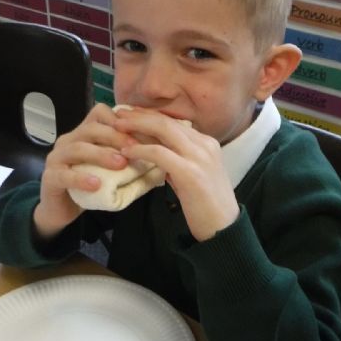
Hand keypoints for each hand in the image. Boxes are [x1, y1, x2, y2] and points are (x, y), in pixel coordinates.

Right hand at [34, 103, 131, 238]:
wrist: (62, 209)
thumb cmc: (91, 185)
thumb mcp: (111, 168)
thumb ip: (127, 157)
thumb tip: (158, 153)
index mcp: (85, 133)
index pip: (100, 113)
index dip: (122, 120)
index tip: (143, 132)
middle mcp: (69, 140)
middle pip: (91, 128)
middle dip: (116, 136)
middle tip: (136, 149)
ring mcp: (57, 157)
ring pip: (77, 148)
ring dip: (101, 154)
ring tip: (121, 164)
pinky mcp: (50, 177)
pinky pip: (63, 174)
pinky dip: (80, 178)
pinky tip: (96, 184)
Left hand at [114, 108, 239, 241]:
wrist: (223, 227)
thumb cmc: (206, 205)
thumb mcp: (193, 174)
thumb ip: (178, 160)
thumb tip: (154, 152)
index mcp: (206, 143)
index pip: (174, 122)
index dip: (150, 116)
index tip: (131, 114)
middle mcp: (205, 144)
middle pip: (167, 121)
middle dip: (140, 115)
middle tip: (119, 113)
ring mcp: (199, 157)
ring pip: (163, 130)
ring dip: (137, 126)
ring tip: (117, 126)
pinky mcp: (190, 172)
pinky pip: (159, 153)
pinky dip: (140, 150)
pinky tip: (126, 152)